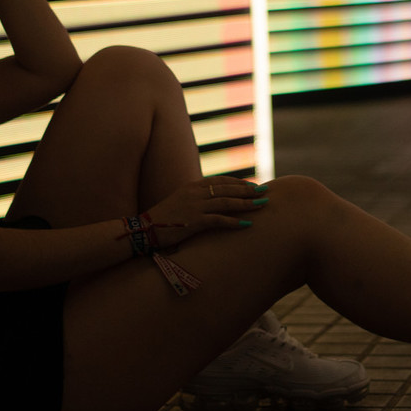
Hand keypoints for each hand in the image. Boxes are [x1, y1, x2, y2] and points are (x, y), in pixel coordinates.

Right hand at [143, 177, 267, 250]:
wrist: (145, 229)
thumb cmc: (162, 219)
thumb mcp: (180, 202)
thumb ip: (195, 199)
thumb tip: (211, 201)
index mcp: (192, 186)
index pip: (221, 181)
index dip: (238, 183)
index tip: (253, 185)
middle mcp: (195, 192)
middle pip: (228, 189)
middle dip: (248, 190)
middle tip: (265, 192)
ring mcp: (195, 206)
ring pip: (227, 202)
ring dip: (246, 204)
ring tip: (262, 205)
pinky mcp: (194, 221)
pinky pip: (219, 220)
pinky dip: (234, 222)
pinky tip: (246, 224)